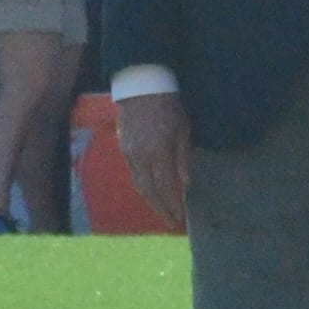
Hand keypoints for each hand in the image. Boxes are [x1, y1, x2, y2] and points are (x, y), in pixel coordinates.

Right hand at [116, 92, 189, 227]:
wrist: (141, 87)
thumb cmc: (169, 106)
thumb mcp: (183, 129)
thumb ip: (183, 157)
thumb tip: (185, 184)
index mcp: (157, 153)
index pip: (165, 188)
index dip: (172, 205)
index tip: (180, 219)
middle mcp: (140, 158)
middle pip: (149, 191)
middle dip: (161, 208)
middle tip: (171, 221)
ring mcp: (129, 154)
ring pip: (139, 184)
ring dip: (151, 200)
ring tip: (162, 210)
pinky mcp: (124, 148)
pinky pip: (133, 174)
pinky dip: (143, 186)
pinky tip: (151, 191)